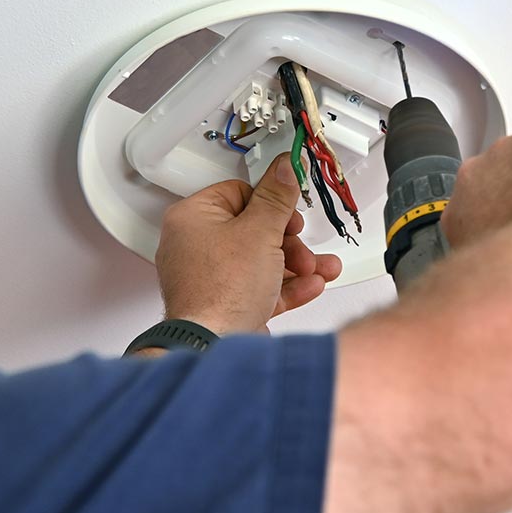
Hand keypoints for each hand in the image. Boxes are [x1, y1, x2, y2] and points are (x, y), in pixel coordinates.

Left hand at [154, 155, 343, 335]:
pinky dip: (285, 286)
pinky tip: (310, 285)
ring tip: (319, 268)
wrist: (214, 345)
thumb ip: (277, 198)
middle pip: (252, 229)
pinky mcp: (225, 303)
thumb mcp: (260, 232)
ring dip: (295, 263)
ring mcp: (209, 278)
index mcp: (192, 219)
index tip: (291, 209)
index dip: (270, 201)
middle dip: (288, 240)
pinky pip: (259, 287)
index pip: (237, 193)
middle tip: (301, 247)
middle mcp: (195, 247)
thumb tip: (284, 167)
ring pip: (260, 261)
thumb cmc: (221, 291)